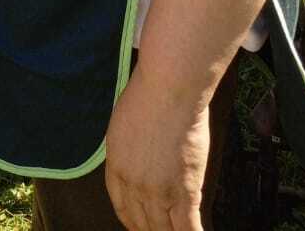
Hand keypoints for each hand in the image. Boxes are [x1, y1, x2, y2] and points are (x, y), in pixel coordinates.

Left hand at [105, 69, 210, 230]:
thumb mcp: (124, 123)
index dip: (132, 221)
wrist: (169, 88)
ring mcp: (158, 192)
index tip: (139, 225)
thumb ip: (128, 149)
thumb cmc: (150, 94)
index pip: (121, 207)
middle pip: (140, 224)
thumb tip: (137, 159)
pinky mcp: (184, 193)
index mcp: (116, 166)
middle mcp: (133, 185)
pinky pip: (188, 228)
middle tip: (160, 229)